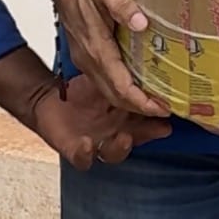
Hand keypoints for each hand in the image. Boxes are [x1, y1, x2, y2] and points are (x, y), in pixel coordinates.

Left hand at [30, 73, 172, 169]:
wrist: (50, 101)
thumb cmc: (79, 93)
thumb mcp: (103, 83)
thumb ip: (121, 80)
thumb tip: (141, 60)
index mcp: (124, 118)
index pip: (147, 121)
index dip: (158, 120)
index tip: (168, 112)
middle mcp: (113, 134)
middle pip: (136, 139)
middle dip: (146, 136)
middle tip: (157, 128)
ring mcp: (96, 145)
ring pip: (113, 154)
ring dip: (121, 148)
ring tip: (124, 137)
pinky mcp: (75, 151)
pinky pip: (83, 159)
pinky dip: (86, 154)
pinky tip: (87, 143)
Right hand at [51, 0, 169, 117]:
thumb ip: (122, 4)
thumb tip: (141, 23)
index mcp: (97, 48)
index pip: (121, 87)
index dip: (142, 102)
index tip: (163, 107)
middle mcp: (89, 59)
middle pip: (115, 96)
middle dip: (140, 106)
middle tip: (167, 108)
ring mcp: (86, 59)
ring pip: (109, 90)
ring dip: (131, 99)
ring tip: (156, 99)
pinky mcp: (86, 55)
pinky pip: (104, 80)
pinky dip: (122, 88)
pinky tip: (138, 81)